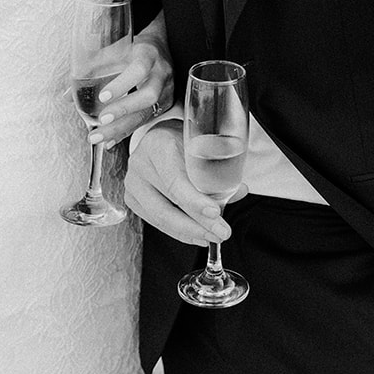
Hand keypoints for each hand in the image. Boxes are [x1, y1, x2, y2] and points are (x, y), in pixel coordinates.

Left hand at [90, 20, 174, 146]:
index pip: (139, 69)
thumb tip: (66, 95)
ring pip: (148, 112)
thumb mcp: (115, 50)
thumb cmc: (132, 49)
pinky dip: (126, 132)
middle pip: (148, 95)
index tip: (102, 96)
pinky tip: (110, 141)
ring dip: (122, 127)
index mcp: (148, 55)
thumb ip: (92, 68)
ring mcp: (166, 91)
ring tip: (99, 137)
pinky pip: (146, 121)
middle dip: (124, 109)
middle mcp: (161, 73)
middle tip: (102, 120)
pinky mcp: (165, 105)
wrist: (160, 49)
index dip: (122, 84)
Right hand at [122, 118, 245, 244]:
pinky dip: (179, 232)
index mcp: (158, 145)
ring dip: (190, 232)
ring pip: (161, 218)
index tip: (215, 213)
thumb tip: (241, 191)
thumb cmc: (183, 139)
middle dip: (197, 224)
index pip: (175, 181)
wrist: (160, 136)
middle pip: (167, 205)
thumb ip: (220, 166)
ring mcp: (133, 184)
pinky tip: (198, 235)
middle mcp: (140, 164)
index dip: (195, 201)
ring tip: (212, 237)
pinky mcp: (132, 199)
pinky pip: (157, 222)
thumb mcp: (203, 141)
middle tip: (222, 233)